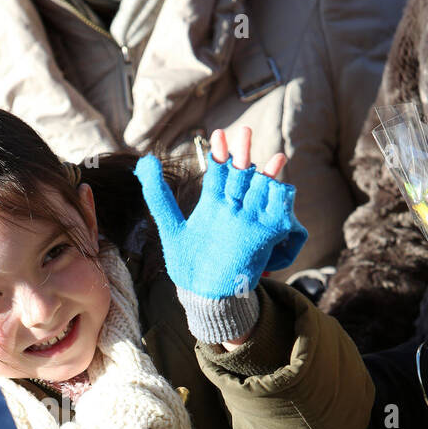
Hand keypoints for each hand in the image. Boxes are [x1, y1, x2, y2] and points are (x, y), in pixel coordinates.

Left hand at [134, 125, 307, 343]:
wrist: (206, 296)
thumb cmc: (187, 264)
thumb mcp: (170, 227)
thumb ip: (158, 195)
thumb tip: (145, 160)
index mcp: (213, 205)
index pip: (218, 173)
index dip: (220, 154)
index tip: (218, 134)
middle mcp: (233, 209)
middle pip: (241, 176)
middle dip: (245, 155)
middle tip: (247, 132)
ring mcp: (250, 221)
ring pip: (261, 191)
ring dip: (268, 173)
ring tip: (276, 156)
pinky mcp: (264, 237)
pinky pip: (277, 214)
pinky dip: (282, 200)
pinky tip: (282, 186)